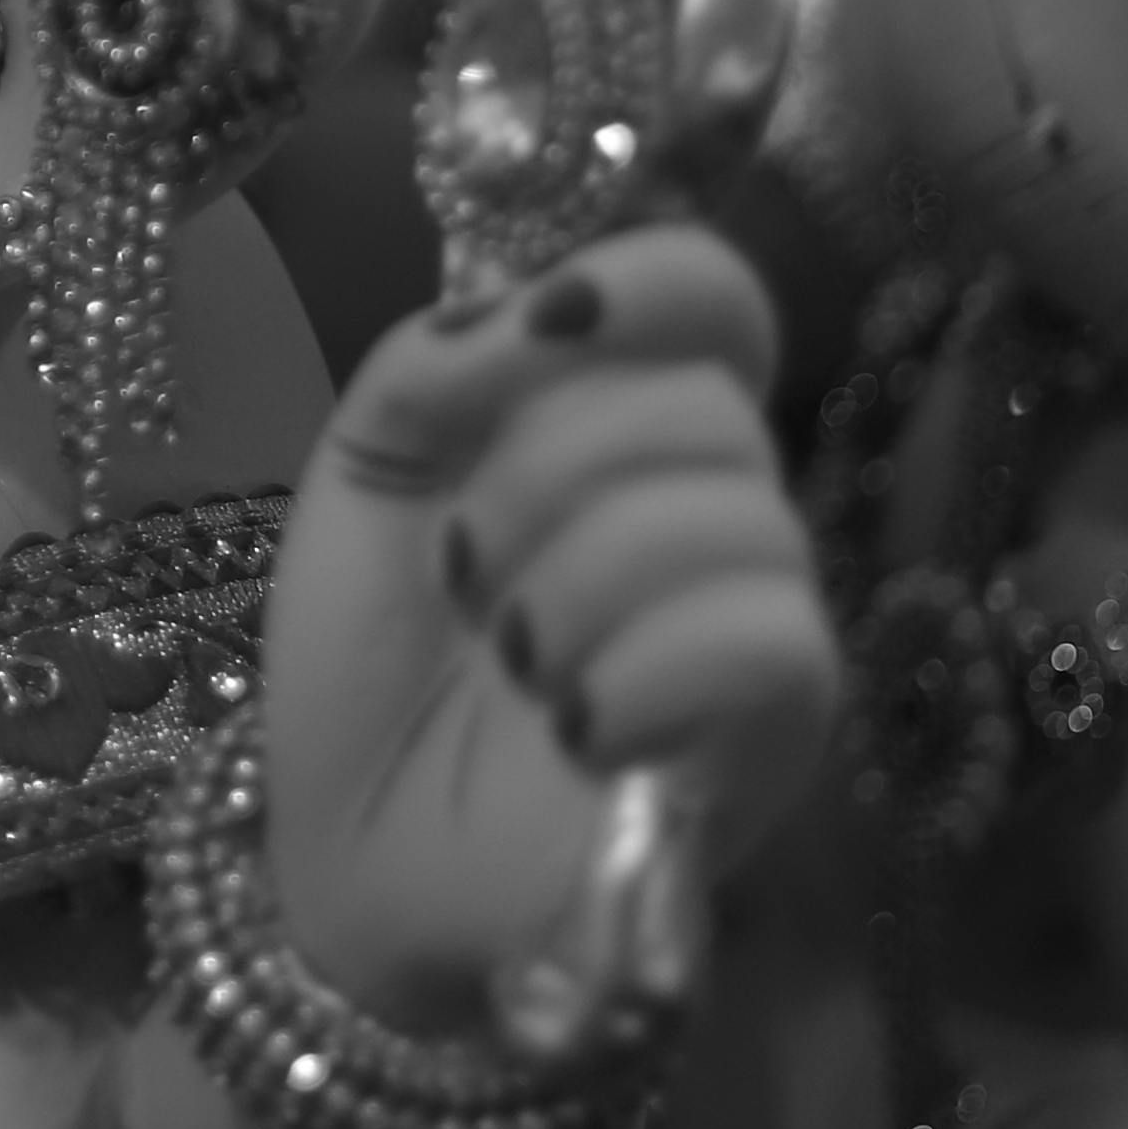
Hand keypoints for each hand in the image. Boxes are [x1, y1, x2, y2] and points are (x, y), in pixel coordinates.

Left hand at [260, 228, 835, 1045]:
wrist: (351, 846)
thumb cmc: (372, 657)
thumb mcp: (366, 469)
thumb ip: (436, 359)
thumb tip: (535, 307)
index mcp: (624, 421)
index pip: (716, 294)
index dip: (644, 283)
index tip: (541, 326)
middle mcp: (716, 507)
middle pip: (707, 404)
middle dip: (547, 472)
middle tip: (467, 572)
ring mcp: (759, 625)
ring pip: (737, 517)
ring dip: (574, 581)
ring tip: (511, 658)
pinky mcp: (776, 742)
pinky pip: (768, 640)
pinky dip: (640, 670)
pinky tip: (571, 721)